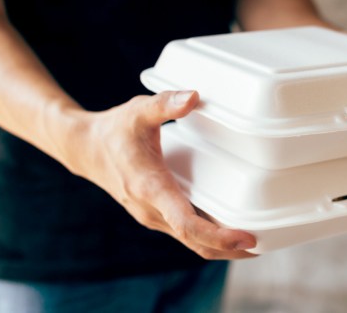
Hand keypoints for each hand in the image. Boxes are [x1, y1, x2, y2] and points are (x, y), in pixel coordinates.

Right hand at [60, 90, 256, 259]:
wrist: (85, 149)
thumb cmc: (114, 130)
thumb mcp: (139, 111)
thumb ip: (166, 104)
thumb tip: (193, 97)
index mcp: (151, 188)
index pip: (187, 224)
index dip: (219, 236)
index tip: (246, 238)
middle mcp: (151, 210)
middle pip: (195, 242)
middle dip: (229, 249)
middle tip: (262, 246)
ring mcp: (152, 216)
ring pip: (190, 242)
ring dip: (219, 247)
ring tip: (251, 243)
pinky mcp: (155, 214)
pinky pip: (184, 234)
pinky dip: (206, 238)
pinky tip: (225, 229)